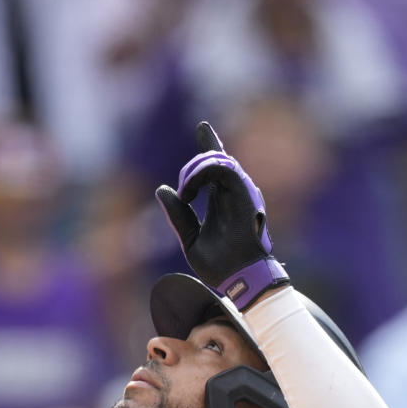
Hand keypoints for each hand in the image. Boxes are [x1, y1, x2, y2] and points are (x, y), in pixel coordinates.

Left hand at [155, 121, 287, 309]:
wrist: (237, 279)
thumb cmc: (219, 266)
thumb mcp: (189, 238)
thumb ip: (178, 215)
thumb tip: (162, 190)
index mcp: (221, 200)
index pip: (215, 166)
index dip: (209, 144)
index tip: (203, 128)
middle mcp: (232, 192)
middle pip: (215, 158)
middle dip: (192, 167)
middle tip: (183, 194)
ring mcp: (239, 192)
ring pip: (218, 160)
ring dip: (195, 171)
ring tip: (186, 193)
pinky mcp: (244, 194)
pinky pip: (224, 168)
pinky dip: (203, 173)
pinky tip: (190, 192)